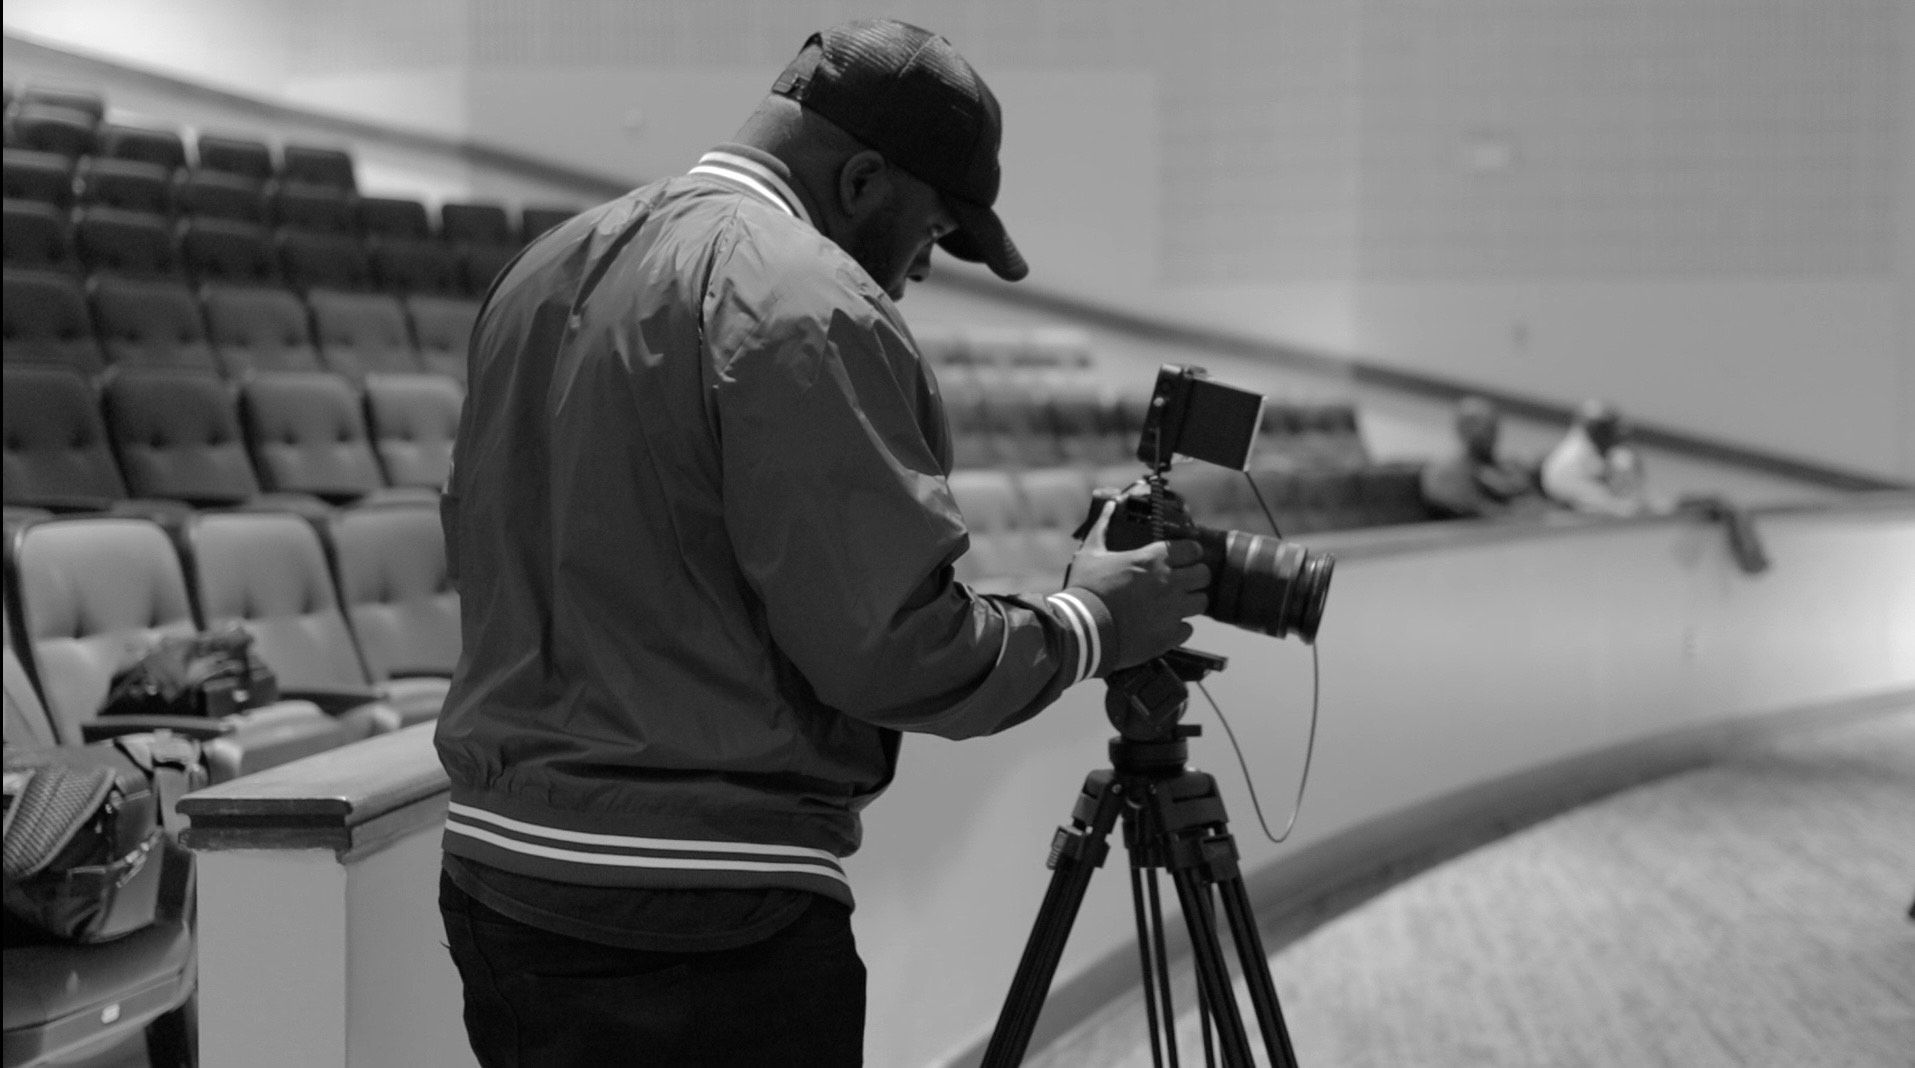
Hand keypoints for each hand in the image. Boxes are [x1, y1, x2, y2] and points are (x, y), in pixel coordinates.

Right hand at [1067, 501, 1210, 671]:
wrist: (1080, 630)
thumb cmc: (1085, 588)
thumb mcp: (1090, 553)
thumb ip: (1103, 527)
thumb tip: (1109, 505)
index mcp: (1152, 559)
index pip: (1193, 549)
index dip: (1189, 552)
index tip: (1182, 557)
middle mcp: (1169, 583)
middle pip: (1204, 575)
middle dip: (1195, 576)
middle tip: (1181, 580)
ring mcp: (1172, 611)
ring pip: (1201, 602)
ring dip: (1189, 602)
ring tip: (1174, 605)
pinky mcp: (1169, 636)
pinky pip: (1188, 629)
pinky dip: (1178, 628)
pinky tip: (1163, 626)